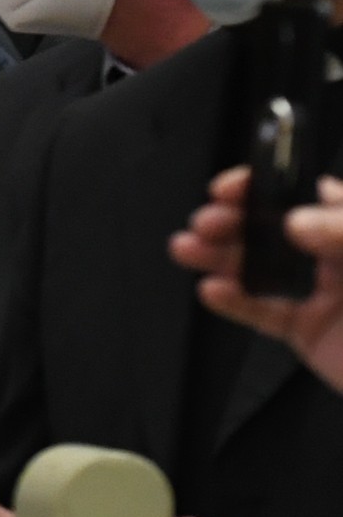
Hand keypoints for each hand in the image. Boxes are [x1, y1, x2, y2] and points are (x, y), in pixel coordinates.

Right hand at [175, 166, 342, 392]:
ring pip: (263, 268)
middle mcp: (341, 257)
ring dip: (222, 257)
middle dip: (237, 221)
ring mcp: (326, 294)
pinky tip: (213, 292)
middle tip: (206, 220)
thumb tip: (296, 221)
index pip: (313, 195)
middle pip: (278, 229)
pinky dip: (235, 303)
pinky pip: (265, 314)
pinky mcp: (310, 332)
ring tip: (188, 249)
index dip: (270, 185)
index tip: (235, 185)